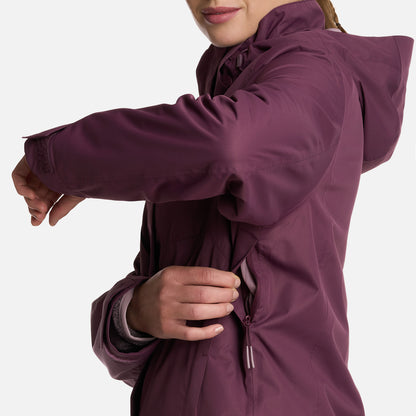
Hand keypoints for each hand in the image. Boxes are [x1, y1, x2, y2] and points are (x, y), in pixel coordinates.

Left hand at [11, 155, 84, 225]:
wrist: (86, 155)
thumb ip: (61, 209)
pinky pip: (18, 175)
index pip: (44, 200)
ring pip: (25, 188)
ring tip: (39, 206)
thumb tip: (50, 223)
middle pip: (34, 196)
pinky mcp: (30, 160)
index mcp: (58, 184)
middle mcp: (46, 176)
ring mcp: (37, 168)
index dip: (38, 212)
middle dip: (34, 207)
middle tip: (41, 214)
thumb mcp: (74, 195)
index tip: (37, 222)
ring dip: (29, 200)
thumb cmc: (85, 174)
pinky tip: (30, 195)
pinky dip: (20, 187)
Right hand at [126, 266, 240, 340]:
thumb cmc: (163, 287)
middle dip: (225, 294)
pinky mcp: (167, 330)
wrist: (137, 307)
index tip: (235, 281)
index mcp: (172, 275)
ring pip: (199, 312)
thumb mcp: (174, 274)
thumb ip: (196, 275)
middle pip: (204, 294)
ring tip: (229, 307)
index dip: (224, 278)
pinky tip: (219, 328)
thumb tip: (228, 279)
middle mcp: (168, 292)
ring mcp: (167, 312)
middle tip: (234, 295)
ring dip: (220, 310)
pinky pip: (191, 334)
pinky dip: (208, 332)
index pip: (204, 275)